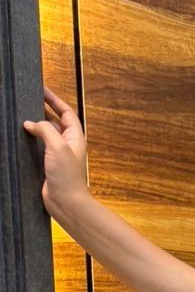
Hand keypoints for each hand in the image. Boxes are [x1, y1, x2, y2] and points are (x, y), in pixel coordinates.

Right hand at [22, 86, 89, 214]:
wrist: (66, 202)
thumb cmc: (67, 177)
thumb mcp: (57, 147)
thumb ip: (45, 130)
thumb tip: (31, 123)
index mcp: (75, 137)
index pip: (66, 112)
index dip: (55, 100)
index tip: (42, 89)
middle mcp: (68, 144)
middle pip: (56, 120)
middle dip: (44, 109)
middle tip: (30, 98)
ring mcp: (58, 154)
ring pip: (46, 133)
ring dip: (36, 123)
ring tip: (23, 113)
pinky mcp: (49, 164)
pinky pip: (40, 146)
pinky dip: (31, 139)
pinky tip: (21, 135)